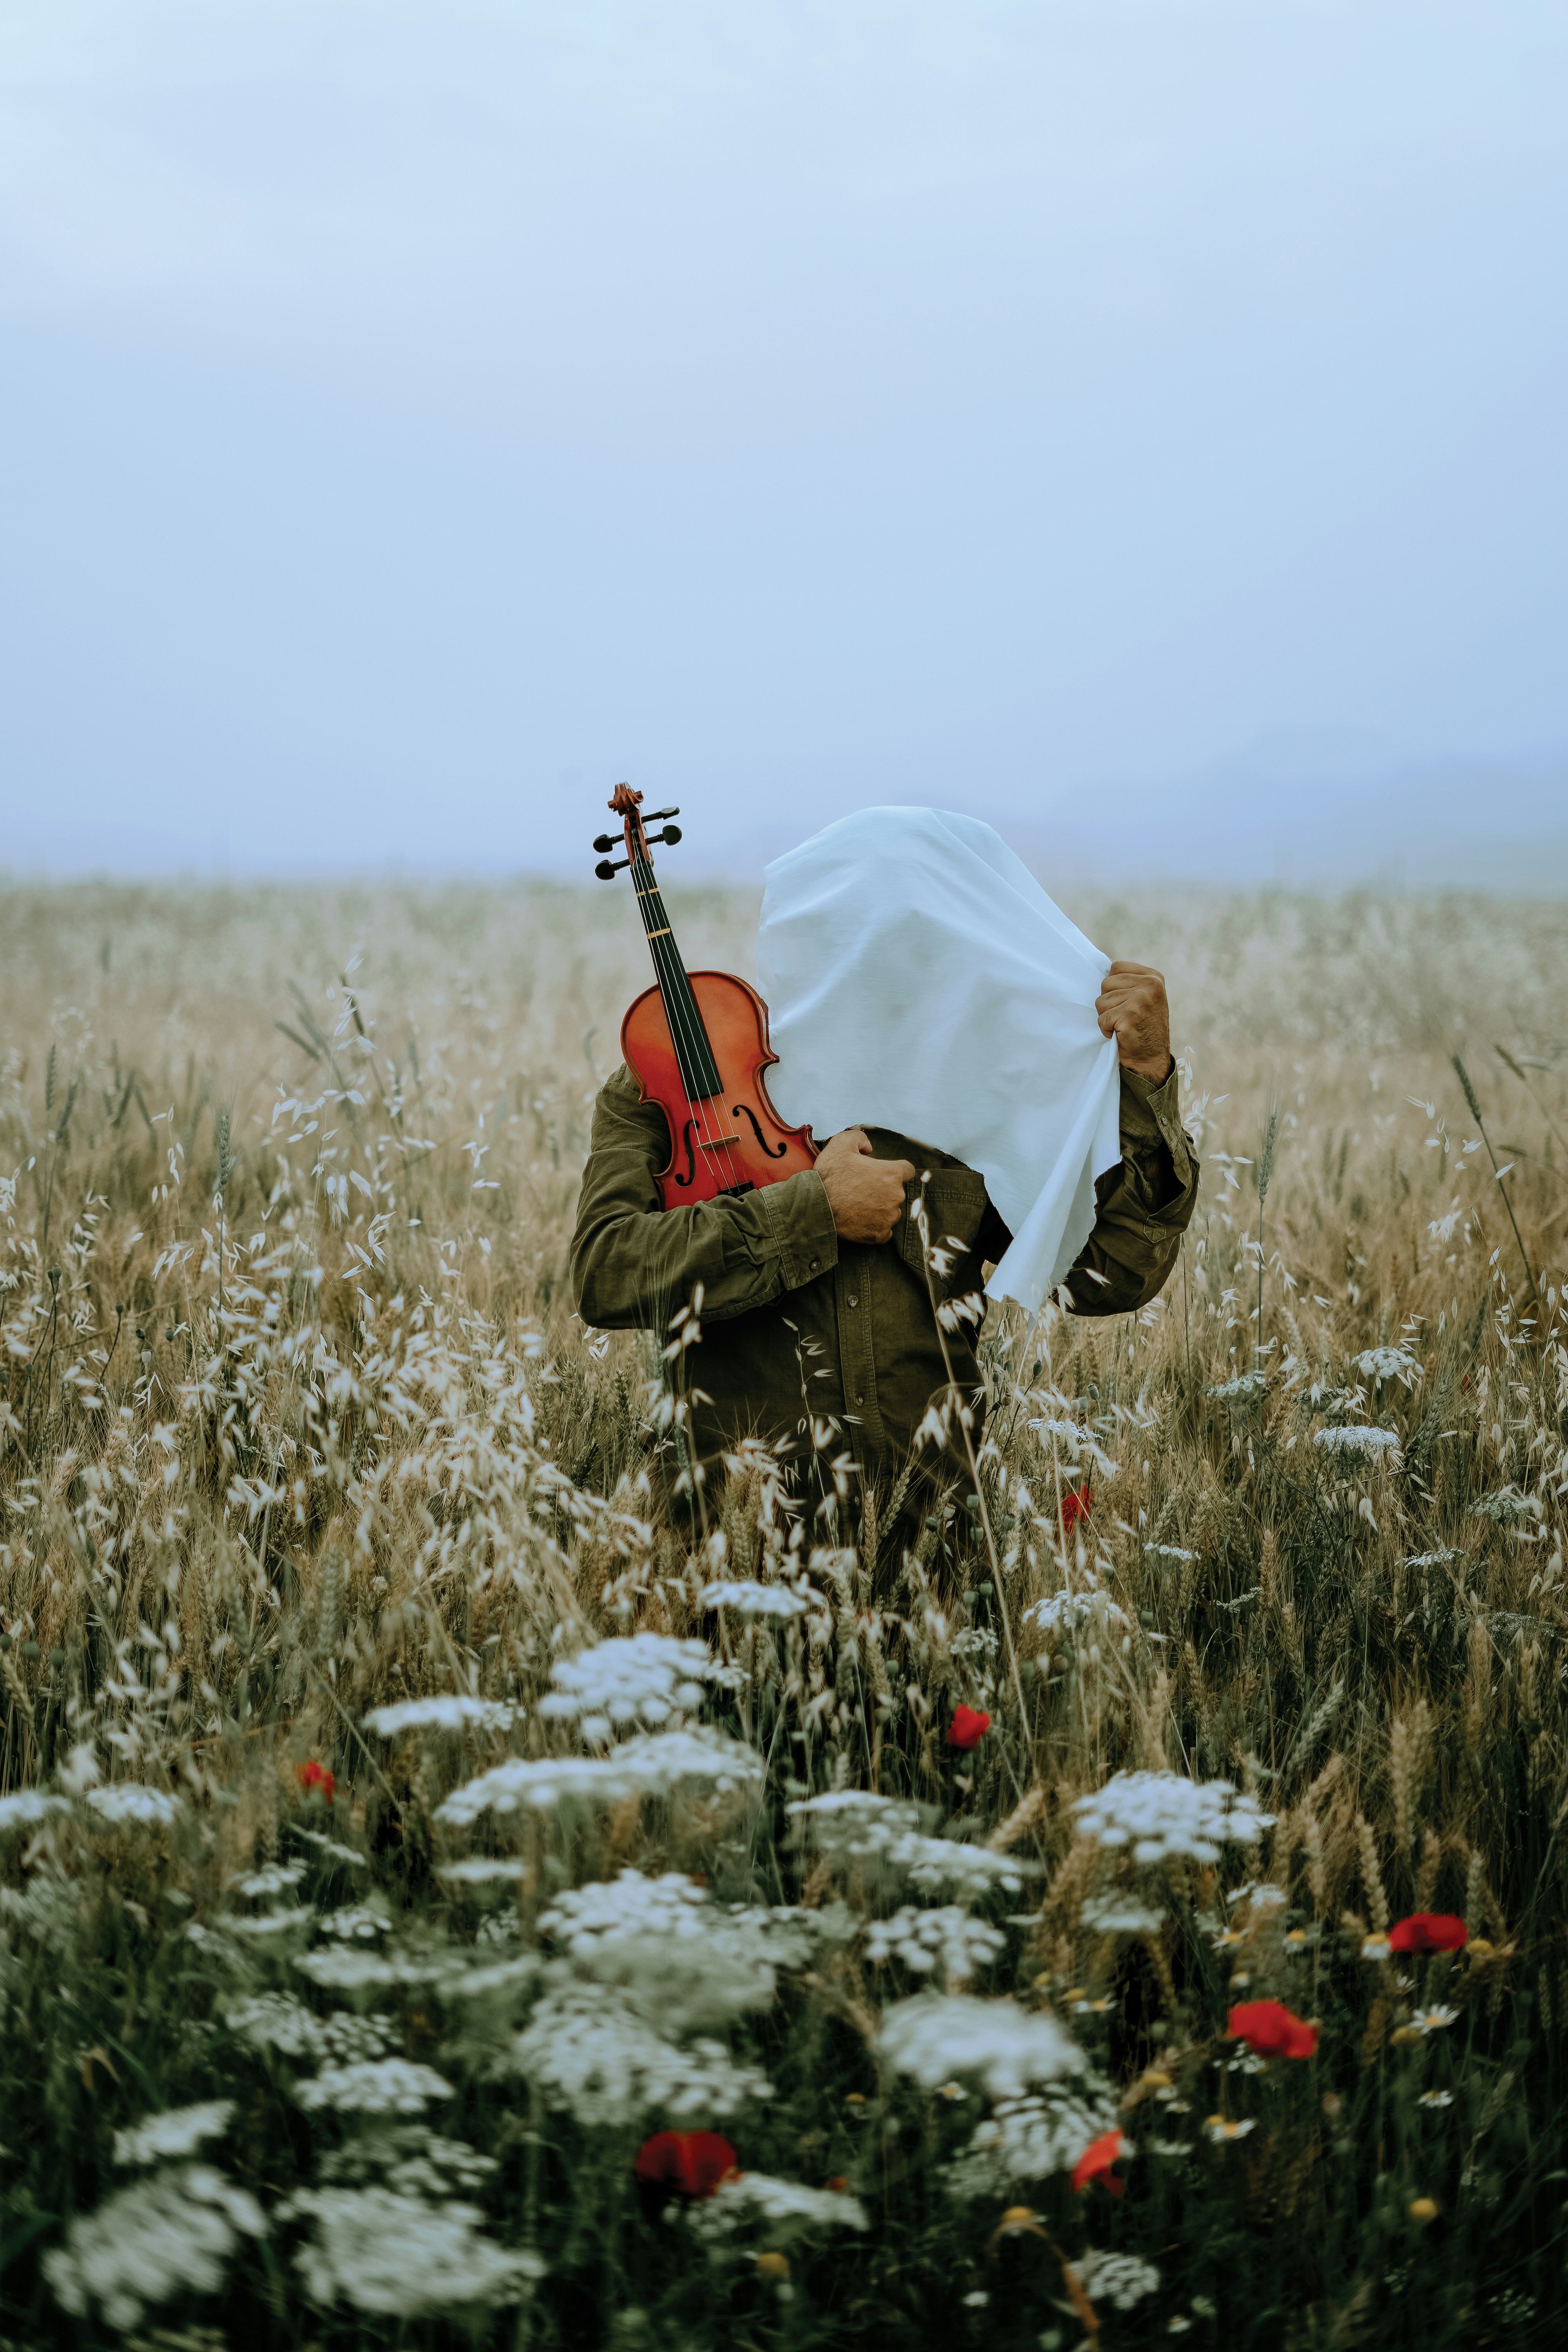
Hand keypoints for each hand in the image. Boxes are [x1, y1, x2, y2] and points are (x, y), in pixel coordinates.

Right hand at [815, 1128, 916, 1242]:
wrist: (816, 1207)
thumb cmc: (829, 1176)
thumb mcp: (841, 1144)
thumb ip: (859, 1138)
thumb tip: (868, 1147)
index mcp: (892, 1173)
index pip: (907, 1170)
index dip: (894, 1169)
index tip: (882, 1173)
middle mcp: (896, 1196)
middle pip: (897, 1192)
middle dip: (883, 1189)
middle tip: (862, 1189)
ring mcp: (889, 1217)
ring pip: (891, 1211)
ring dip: (880, 1208)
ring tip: (860, 1205)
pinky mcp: (880, 1234)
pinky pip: (885, 1230)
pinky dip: (875, 1226)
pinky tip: (861, 1220)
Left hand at [1095, 961, 1172, 1081]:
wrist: (1151, 1058)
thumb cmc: (1144, 1027)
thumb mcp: (1145, 997)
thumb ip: (1130, 982)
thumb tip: (1104, 971)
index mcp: (1153, 977)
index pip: (1117, 967)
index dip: (1113, 986)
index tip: (1124, 1001)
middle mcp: (1149, 985)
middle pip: (1106, 983)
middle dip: (1108, 1002)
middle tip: (1122, 1016)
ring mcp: (1140, 999)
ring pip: (1101, 1001)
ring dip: (1106, 1016)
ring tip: (1122, 1025)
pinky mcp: (1129, 1015)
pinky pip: (1102, 1018)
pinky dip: (1105, 1029)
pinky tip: (1118, 1033)